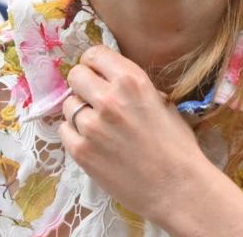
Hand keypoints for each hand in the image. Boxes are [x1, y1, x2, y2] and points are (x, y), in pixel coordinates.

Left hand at [58, 46, 213, 223]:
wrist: (177, 189)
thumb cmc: (177, 146)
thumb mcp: (162, 102)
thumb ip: (134, 87)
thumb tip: (111, 80)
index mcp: (132, 80)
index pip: (94, 54)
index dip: (94, 64)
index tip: (97, 73)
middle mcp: (109, 98)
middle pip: (75, 75)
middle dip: (84, 85)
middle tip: (94, 99)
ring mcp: (91, 125)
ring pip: (68, 104)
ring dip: (80, 112)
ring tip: (99, 127)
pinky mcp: (80, 150)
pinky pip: (64, 130)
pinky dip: (75, 134)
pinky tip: (93, 143)